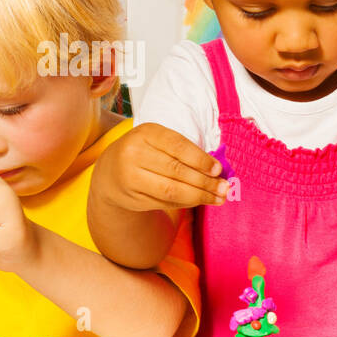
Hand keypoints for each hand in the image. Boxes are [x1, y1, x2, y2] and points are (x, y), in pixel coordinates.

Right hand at [93, 123, 226, 213]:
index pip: (178, 146)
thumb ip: (185, 152)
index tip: (219, 170)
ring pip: (172, 190)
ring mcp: (130, 177)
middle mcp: (134, 153)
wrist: (111, 173)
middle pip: (176, 171)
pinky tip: (201, 201)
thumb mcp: (160, 143)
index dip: (201, 160)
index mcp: (145, 133)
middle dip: (205, 182)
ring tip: (219, 198)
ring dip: (200, 196)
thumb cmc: (147, 153)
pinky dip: (187, 203)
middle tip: (225, 188)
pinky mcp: (133, 198)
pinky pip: (166, 202)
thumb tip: (219, 172)